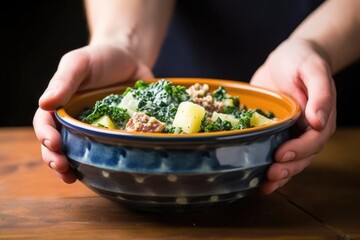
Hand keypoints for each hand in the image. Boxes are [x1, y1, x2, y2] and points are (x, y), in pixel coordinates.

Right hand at [33, 42, 152, 182]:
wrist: (131, 58)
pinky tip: (105, 171)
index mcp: (60, 105)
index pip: (45, 124)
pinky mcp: (114, 133)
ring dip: (73, 167)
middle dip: (55, 158)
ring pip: (79, 152)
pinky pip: (107, 150)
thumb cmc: (100, 58)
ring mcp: (94, 129)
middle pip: (58, 145)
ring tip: (74, 178)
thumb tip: (44, 103)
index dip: (46, 136)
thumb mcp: (79, 63)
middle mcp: (74, 121)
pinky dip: (103, 162)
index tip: (54, 144)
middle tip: (62, 168)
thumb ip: (64, 81)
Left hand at [250, 38, 336, 193]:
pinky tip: (254, 176)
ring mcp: (289, 132)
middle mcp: (305, 130)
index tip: (282, 155)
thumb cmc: (303, 60)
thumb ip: (321, 94)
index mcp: (319, 118)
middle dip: (287, 168)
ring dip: (278, 175)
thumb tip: (318, 122)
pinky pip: (271, 150)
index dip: (299, 150)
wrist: (288, 57)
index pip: (313, 141)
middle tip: (270, 175)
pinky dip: (264, 164)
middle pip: (301, 156)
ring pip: (288, 160)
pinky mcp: (273, 131)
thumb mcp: (313, 70)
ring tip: (263, 185)